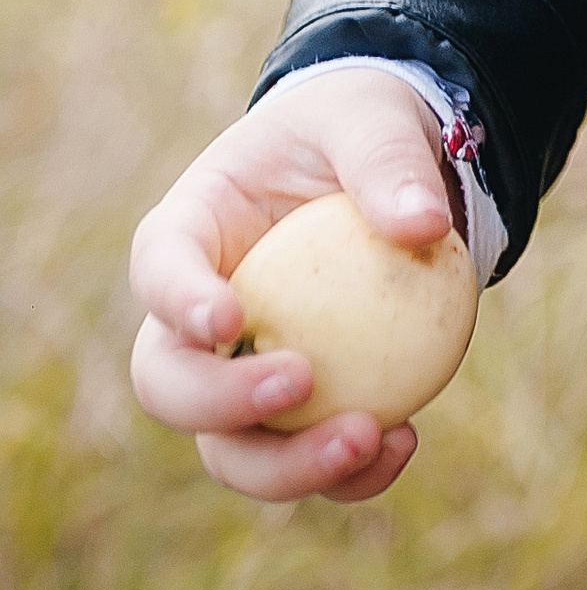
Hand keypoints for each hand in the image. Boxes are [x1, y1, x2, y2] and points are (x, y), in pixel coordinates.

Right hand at [129, 72, 454, 502]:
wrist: (390, 175)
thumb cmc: (359, 128)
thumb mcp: (373, 117)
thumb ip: (388, 160)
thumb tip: (424, 225)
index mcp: (191, 231)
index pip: (160, 268)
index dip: (178, 302)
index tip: (228, 321)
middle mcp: (197, 319)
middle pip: (168, 382)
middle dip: (218, 402)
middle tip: (301, 380)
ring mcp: (241, 373)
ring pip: (230, 448)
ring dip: (287, 465)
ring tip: (367, 438)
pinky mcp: (298, 412)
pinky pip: (307, 458)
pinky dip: (349, 472)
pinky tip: (403, 441)